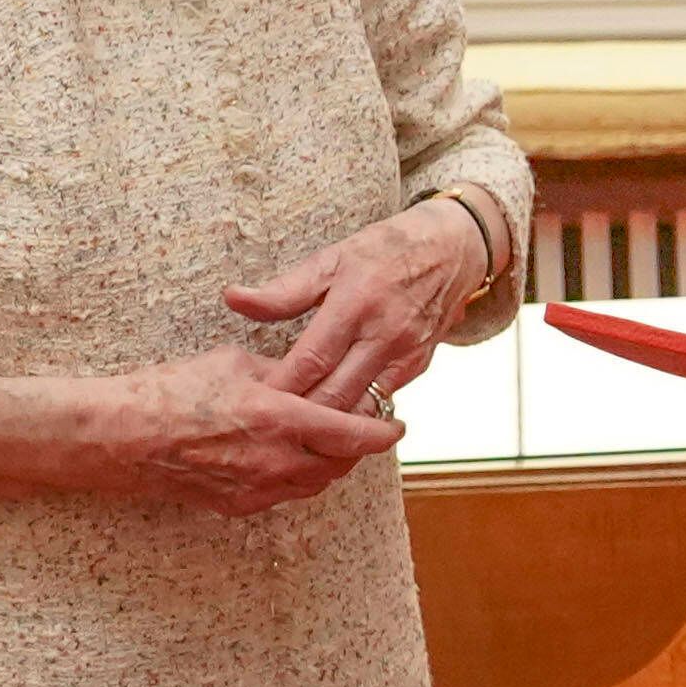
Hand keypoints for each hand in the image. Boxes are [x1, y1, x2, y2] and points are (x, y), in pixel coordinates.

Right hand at [91, 343, 400, 515]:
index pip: (354, 434)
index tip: (398, 423)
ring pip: (317, 483)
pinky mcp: (238, 505)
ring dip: (331, 463)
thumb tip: (311, 374)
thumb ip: (282, 372)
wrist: (122, 437)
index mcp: (280, 419)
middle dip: (359, 447)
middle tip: (365, 426)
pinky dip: (298, 476)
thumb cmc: (172, 391)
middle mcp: (276, 461)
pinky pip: (285, 494)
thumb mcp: (234, 364)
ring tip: (331, 439)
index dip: (383, 431)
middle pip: (342, 463)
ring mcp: (257, 489)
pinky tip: (291, 456)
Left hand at [224, 200, 491, 413]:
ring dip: (329, 427)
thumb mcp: (331, 259)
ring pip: (361, 409)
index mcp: (355, 303)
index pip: (312, 360)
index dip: (281, 387)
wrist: (451, 250)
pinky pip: (382, 404)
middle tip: (268, 430)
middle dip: (301, 418)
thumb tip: (234, 299)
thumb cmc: (384, 251)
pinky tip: (331, 425)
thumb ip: (283, 290)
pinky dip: (355, 418)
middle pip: (336, 394)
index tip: (254, 403)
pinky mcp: (418, 367)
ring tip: (295, 436)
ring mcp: (404, 355)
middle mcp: (383, 334)